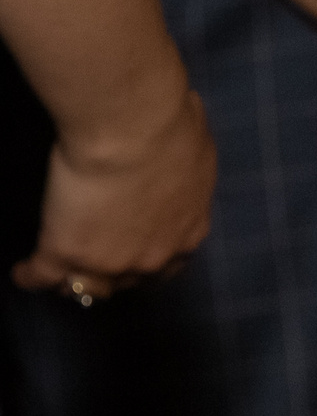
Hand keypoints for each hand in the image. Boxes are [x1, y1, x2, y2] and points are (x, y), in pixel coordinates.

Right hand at [12, 84, 215, 299]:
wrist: (133, 131)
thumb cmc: (172, 129)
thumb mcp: (193, 154)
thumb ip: (185, 170)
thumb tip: (181, 154)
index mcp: (188, 231)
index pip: (169, 262)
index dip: (148, 258)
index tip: (136, 250)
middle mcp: (154, 257)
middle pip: (130, 280)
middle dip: (114, 274)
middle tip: (97, 261)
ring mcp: (110, 261)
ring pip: (88, 286)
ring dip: (74, 280)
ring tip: (59, 273)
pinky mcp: (68, 253)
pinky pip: (44, 275)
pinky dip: (31, 276)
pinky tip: (23, 273)